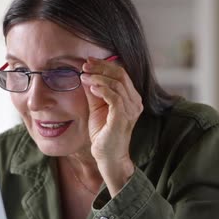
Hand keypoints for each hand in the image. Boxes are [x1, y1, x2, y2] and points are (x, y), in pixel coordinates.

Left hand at [80, 57, 142, 194]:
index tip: (88, 61)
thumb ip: (93, 91)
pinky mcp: (123, 118)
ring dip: (98, 77)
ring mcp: (131, 110)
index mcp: (131, 97)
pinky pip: (114, 98)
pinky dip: (102, 89)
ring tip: (84, 76)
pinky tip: (91, 87)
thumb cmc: (103, 132)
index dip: (104, 65)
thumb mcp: (96, 107)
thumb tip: (84, 74)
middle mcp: (135, 102)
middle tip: (85, 65)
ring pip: (116, 84)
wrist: (108, 156)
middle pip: (120, 75)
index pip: (121, 73)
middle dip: (101, 67)